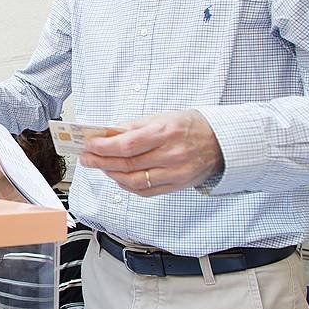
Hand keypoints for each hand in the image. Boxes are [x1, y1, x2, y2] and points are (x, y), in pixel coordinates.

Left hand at [77, 110, 222, 195]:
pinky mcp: (176, 186)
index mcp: (167, 133)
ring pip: (134, 181)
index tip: (89, 145)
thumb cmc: (191, 127)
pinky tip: (118, 177)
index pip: (128, 144)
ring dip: (111, 175)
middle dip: (101, 161)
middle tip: (87, 158)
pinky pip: (145, 191)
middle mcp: (172, 155)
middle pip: (127, 164)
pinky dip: (127, 186)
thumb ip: (134, 127)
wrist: (221, 143)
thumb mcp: (162, 117)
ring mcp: (175, 174)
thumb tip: (107, 134)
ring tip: (100, 167)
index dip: (104, 147)